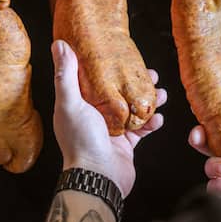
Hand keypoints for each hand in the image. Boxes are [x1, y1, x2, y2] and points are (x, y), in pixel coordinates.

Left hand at [51, 39, 165, 197]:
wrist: (98, 177)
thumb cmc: (81, 141)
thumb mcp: (70, 103)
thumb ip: (66, 75)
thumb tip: (59, 44)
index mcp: (78, 105)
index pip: (94, 79)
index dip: (110, 66)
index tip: (125, 55)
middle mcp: (94, 117)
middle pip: (119, 93)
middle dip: (136, 83)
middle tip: (152, 74)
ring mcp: (112, 131)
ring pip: (134, 109)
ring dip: (148, 101)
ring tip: (161, 94)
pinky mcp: (126, 144)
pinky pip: (143, 129)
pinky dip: (152, 123)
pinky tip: (158, 118)